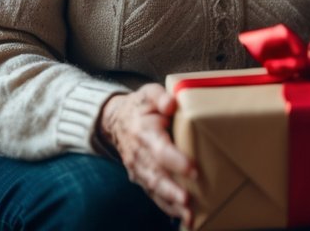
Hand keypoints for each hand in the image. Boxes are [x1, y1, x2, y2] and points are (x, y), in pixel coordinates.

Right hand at [98, 85, 195, 223]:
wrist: (116, 121)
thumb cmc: (139, 107)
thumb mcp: (148, 94)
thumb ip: (159, 96)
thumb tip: (171, 104)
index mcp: (143, 133)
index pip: (159, 150)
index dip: (175, 160)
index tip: (192, 169)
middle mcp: (139, 155)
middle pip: (156, 176)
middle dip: (172, 190)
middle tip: (188, 200)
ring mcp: (139, 169)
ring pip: (155, 189)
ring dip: (171, 203)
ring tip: (189, 216)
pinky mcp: (142, 178)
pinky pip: (154, 195)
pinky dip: (167, 207)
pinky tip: (183, 217)